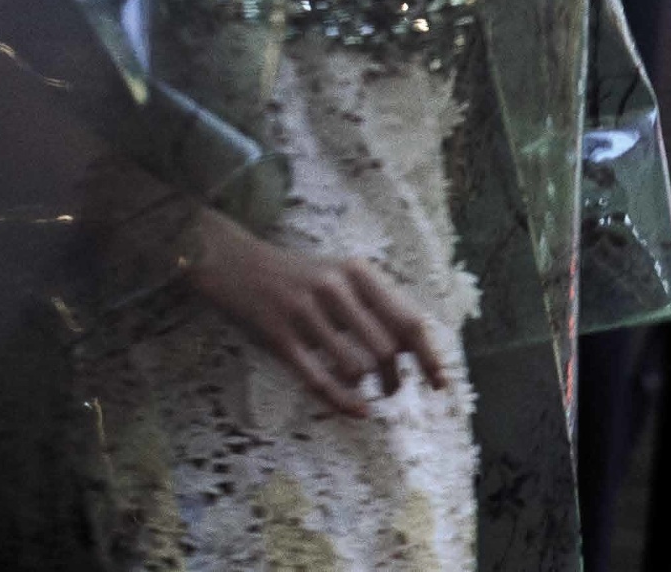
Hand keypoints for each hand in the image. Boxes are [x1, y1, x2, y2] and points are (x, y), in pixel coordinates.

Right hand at [186, 206, 446, 417]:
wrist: (231, 260)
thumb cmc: (294, 273)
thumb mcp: (338, 273)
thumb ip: (373, 303)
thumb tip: (414, 349)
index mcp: (356, 271)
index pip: (408, 320)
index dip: (429, 357)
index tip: (439, 385)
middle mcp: (334, 288)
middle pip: (386, 350)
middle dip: (395, 378)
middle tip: (391, 388)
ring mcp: (304, 312)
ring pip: (356, 367)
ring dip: (368, 388)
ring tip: (367, 392)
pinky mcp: (278, 336)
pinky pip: (320, 379)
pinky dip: (343, 402)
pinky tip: (357, 410)